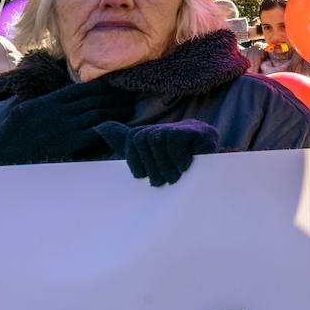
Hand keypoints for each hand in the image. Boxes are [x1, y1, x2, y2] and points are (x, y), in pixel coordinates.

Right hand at [0, 81, 133, 165]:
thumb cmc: (10, 140)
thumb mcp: (24, 113)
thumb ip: (46, 105)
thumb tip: (67, 100)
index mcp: (45, 103)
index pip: (78, 90)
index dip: (100, 87)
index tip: (114, 85)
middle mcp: (56, 112)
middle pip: (92, 100)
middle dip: (113, 97)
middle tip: (131, 94)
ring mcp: (63, 127)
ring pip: (97, 113)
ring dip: (116, 110)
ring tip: (129, 108)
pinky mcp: (68, 144)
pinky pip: (95, 131)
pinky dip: (110, 126)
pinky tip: (122, 124)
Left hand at [95, 119, 218, 185]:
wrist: (210, 169)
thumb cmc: (172, 169)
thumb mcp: (146, 159)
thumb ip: (124, 144)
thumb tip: (99, 127)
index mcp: (150, 133)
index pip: (134, 138)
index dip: (134, 159)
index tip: (142, 176)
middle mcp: (166, 127)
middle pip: (145, 138)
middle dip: (151, 164)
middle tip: (160, 182)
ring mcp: (183, 128)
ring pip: (159, 138)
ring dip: (165, 163)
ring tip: (173, 178)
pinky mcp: (199, 132)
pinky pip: (178, 141)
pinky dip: (178, 157)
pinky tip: (184, 167)